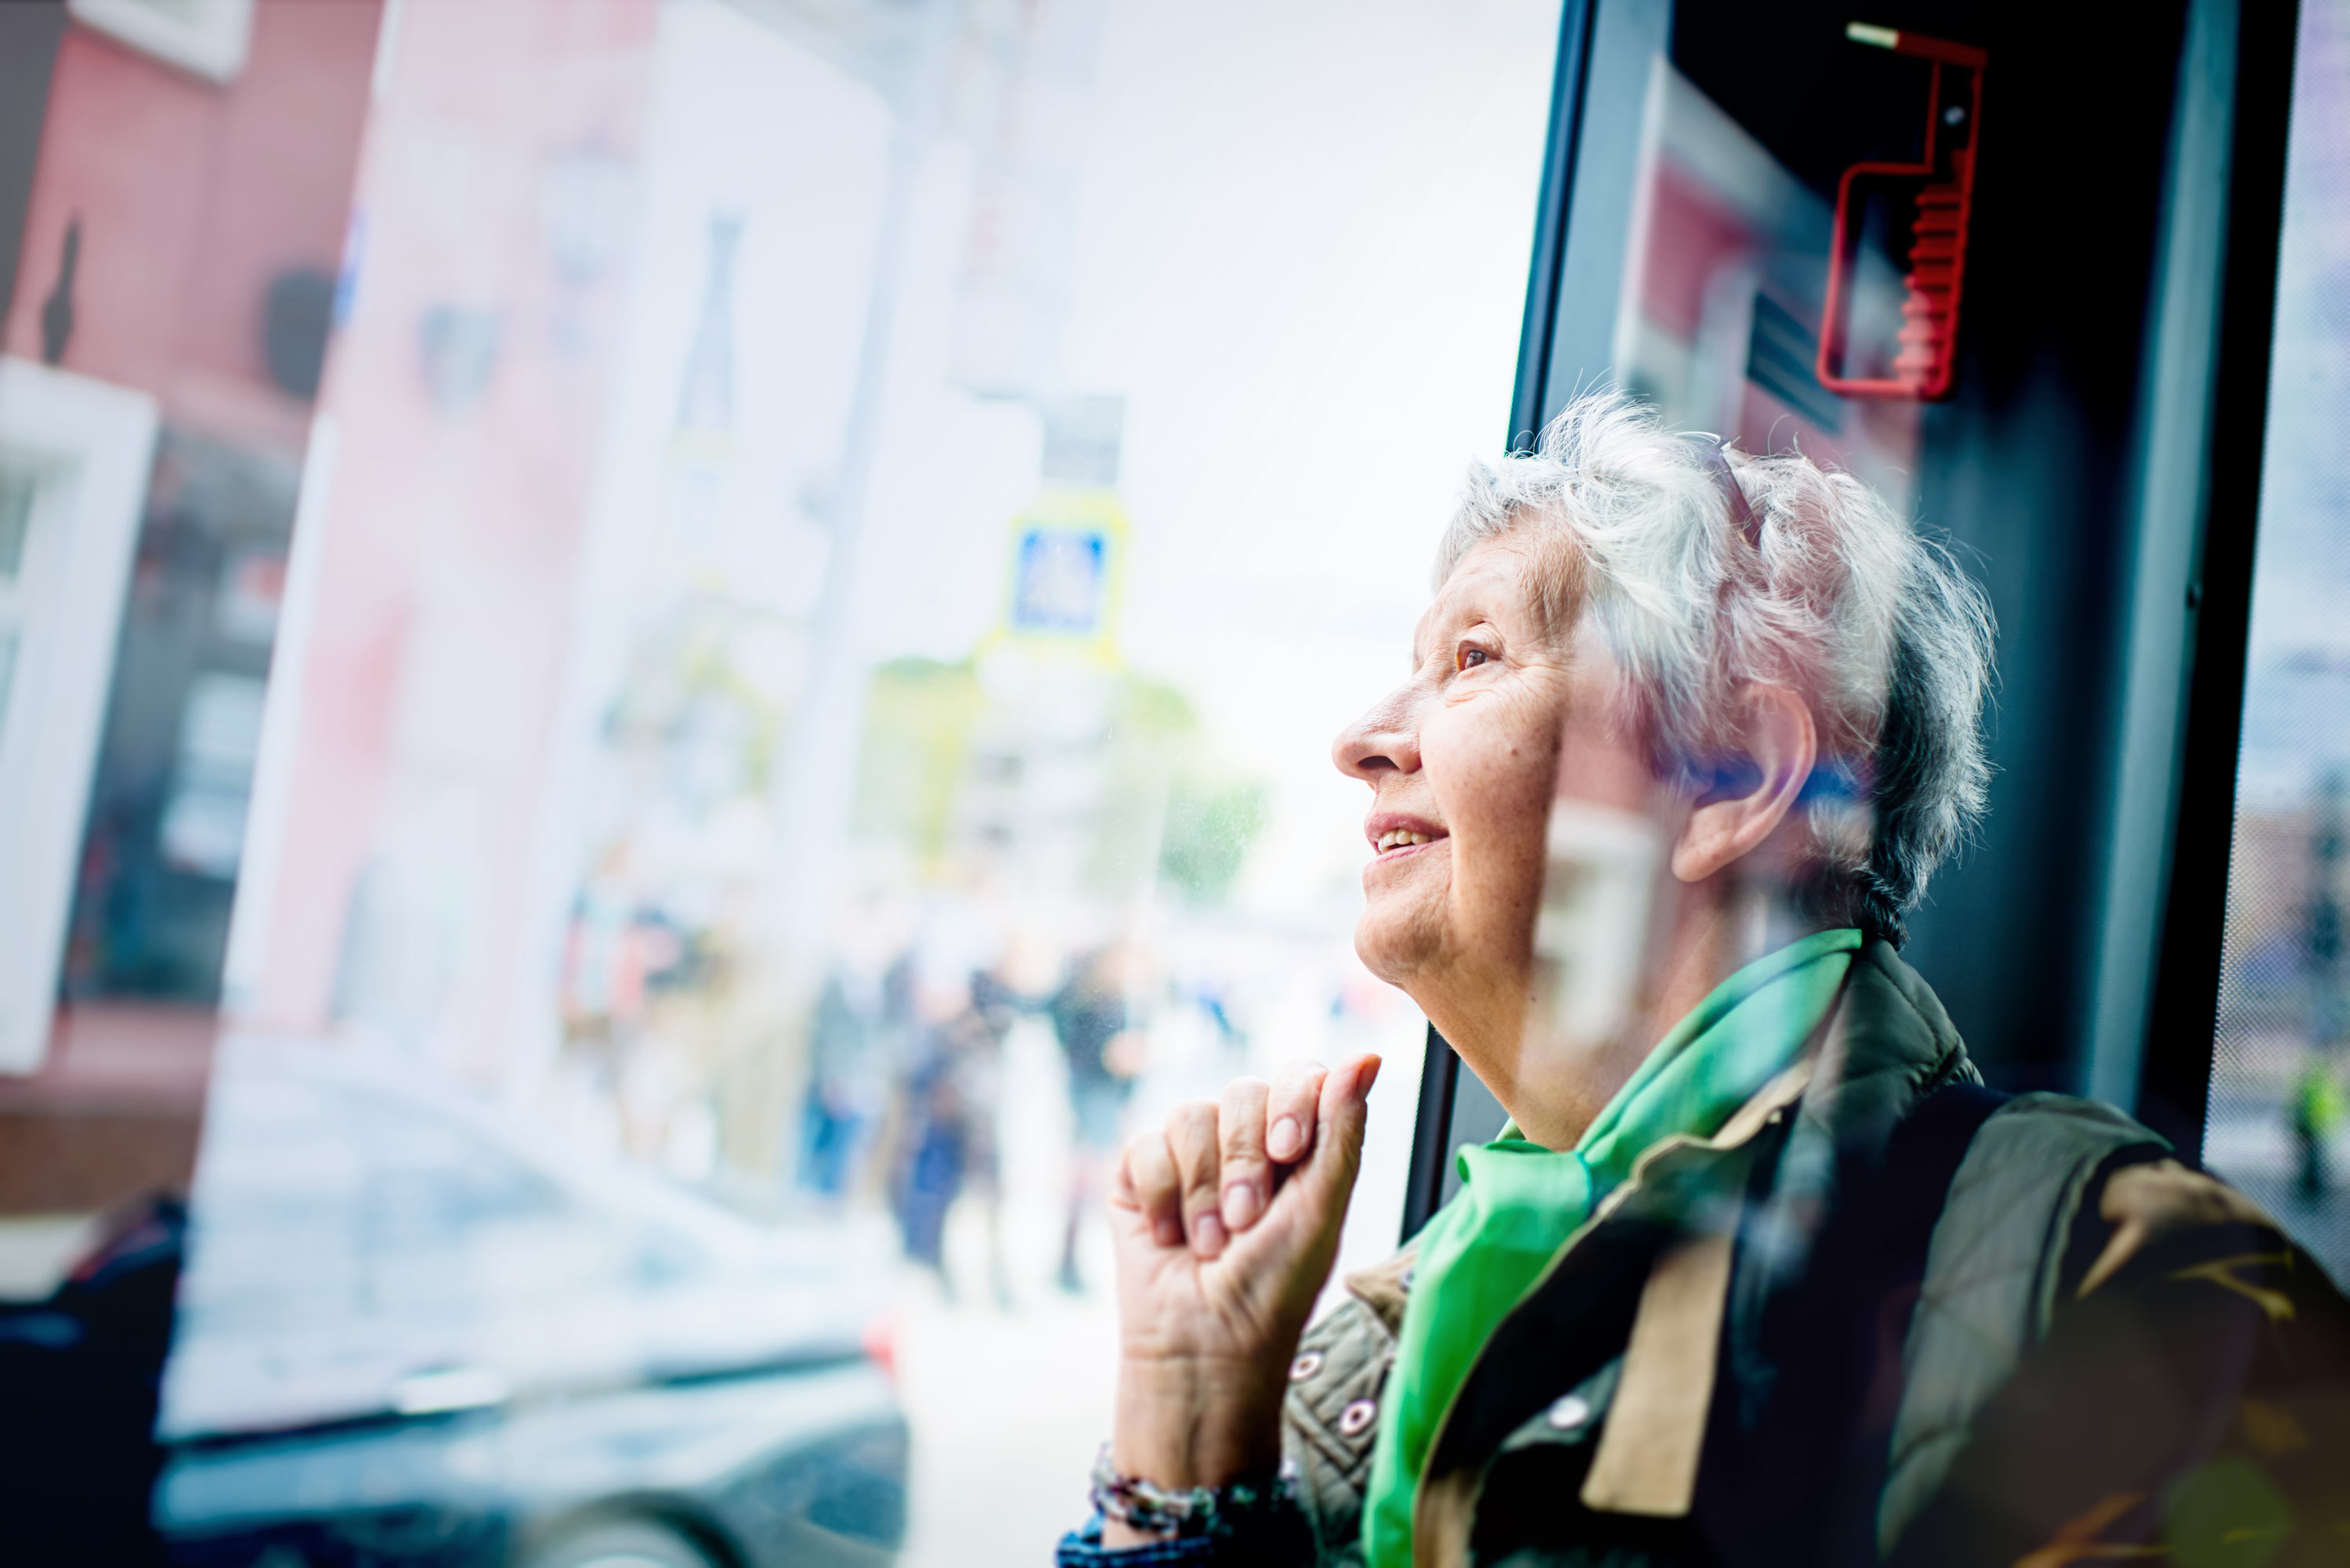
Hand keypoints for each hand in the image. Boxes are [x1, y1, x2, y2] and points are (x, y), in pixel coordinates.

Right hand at [1103, 1053, 1380, 1527]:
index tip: (1286, 1150)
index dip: (1290, 1101)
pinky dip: (1160, 1196)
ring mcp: (1189, 1157)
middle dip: (1242, 1162)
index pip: (1297, 1075)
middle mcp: (1243, 1142)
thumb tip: (1369, 1054)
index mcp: (1297, 1145)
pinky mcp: (1139, 1175)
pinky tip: (1170, 1238)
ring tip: (1210, 1244)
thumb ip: (1343, 1130)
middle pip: (1241, 1092)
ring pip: (1189, 1115)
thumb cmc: (1275, 1289)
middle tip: (1246, 1221)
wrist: (1205, 1344)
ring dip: (1202, 1189)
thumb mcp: (1323, 1209)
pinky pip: (1145, 1144)